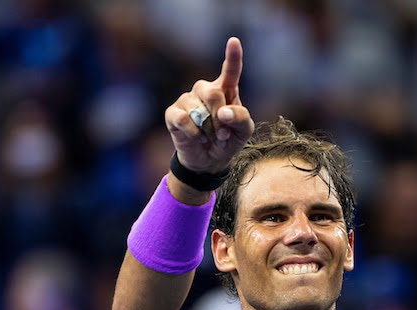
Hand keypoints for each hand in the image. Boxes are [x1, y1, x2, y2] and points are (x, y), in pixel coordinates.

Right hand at [164, 37, 254, 173]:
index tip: (234, 41)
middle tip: (223, 134)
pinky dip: (194, 133)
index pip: (230, 71)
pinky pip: (184, 119)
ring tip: (210, 137)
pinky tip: (197, 138)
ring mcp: (187, 100)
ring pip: (198, 109)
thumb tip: (223, 111)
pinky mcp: (173, 113)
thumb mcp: (243, 132)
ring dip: (209, 130)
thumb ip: (241, 118)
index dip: (232, 56)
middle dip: (220, 118)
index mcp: (226, 90)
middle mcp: (205, 90)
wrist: (209, 161)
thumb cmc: (228, 140)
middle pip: (213, 93)